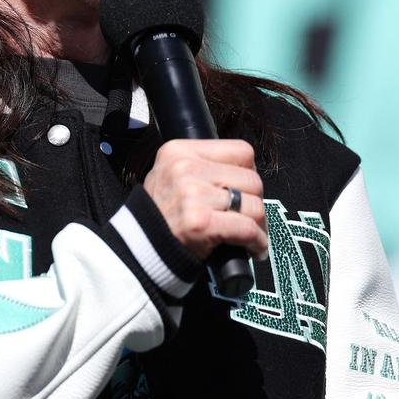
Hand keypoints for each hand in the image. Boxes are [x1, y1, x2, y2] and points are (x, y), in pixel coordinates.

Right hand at [142, 139, 267, 259]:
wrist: (140, 247)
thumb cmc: (162, 213)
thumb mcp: (172, 174)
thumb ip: (204, 167)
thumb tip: (246, 172)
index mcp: (179, 150)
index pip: (241, 151)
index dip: (247, 173)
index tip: (242, 189)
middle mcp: (184, 167)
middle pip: (252, 179)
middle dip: (254, 201)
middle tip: (246, 216)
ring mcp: (192, 195)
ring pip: (254, 205)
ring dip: (258, 225)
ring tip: (249, 234)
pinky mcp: (200, 223)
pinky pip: (247, 228)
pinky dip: (257, 242)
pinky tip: (252, 248)